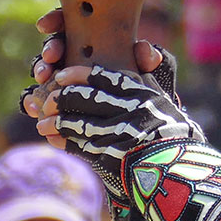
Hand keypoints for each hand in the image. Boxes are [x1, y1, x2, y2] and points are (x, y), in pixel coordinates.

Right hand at [22, 7, 168, 119]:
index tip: (45, 25)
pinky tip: (34, 106)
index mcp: (93, 38)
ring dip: (40, 72)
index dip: (55, 20)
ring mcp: (64, 77)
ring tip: (44, 78)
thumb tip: (145, 51)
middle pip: (55, 45)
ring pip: (44, 70)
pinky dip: (33, 101)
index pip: (71, 22)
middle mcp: (75, 54)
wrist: (141, 116)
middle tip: (51, 56)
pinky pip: (40, 98)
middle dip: (50, 49)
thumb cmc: (143, 83)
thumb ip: (149, 58)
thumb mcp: (149, 70)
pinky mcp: (58, 99)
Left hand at [36, 64, 203, 206]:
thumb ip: (153, 79)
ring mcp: (120, 134)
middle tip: (47, 98)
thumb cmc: (176, 136)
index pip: (106, 79)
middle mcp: (131, 111)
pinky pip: (80, 145)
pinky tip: (52, 138)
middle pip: (87, 98)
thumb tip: (144, 50)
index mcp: (144, 96)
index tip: (62, 74)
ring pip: (78, 122)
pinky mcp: (111, 156)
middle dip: (62, 97)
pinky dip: (63, 141)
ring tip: (42, 122)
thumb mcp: (168, 103)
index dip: (80, 75)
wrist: (178, 171)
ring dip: (56, 121)